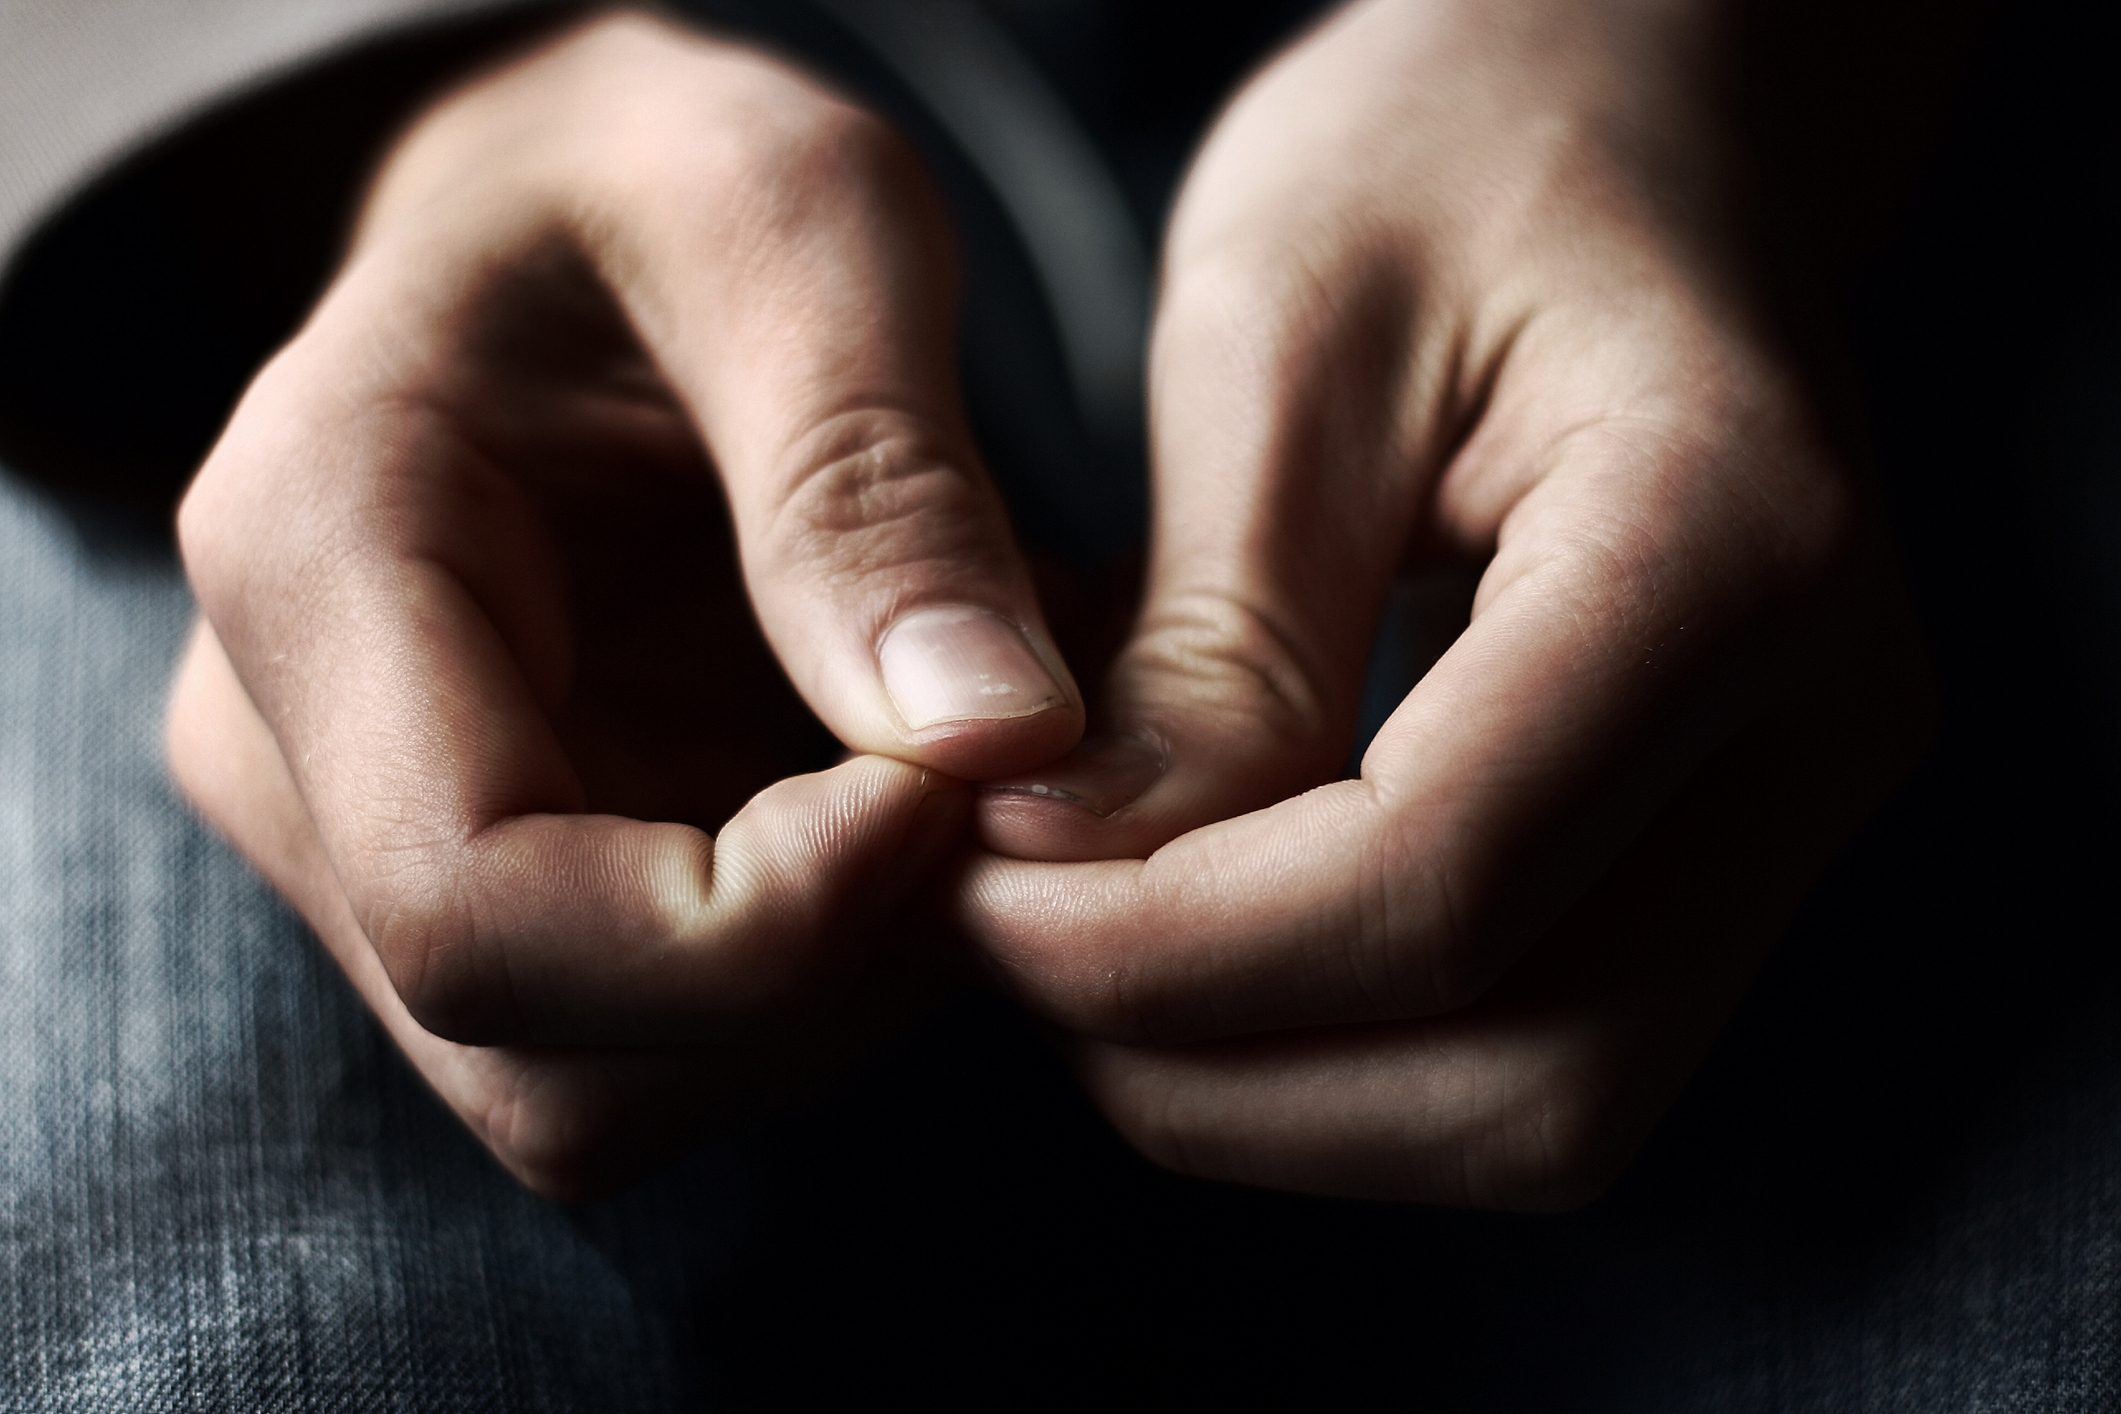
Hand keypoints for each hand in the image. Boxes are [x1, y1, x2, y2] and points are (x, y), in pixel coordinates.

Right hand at [167, 11, 1080, 1194]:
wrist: (577, 210)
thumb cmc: (660, 173)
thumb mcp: (791, 224)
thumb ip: (871, 480)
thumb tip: (998, 748)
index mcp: (315, 566)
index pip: (482, 914)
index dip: (759, 928)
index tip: (956, 789)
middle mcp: (305, 752)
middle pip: (558, 1059)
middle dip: (822, 976)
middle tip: (981, 779)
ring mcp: (391, 836)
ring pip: (627, 1085)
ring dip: (845, 982)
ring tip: (952, 766)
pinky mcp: (511, 873)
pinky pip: (683, 1032)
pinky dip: (839, 960)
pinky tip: (908, 792)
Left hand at [962, 0, 1932, 1206]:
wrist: (1632, 109)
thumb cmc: (1460, 150)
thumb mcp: (1282, 335)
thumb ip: (1205, 641)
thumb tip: (1072, 884)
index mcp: (1727, 553)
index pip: (1435, 886)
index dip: (1168, 952)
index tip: (975, 896)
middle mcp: (1816, 724)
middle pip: (1527, 1080)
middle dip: (1222, 1065)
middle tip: (1018, 944)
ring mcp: (1786, 802)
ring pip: (1541, 1110)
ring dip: (1277, 1085)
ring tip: (1093, 940)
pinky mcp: (1717, 836)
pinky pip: (1536, 1046)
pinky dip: (1340, 1046)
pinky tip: (1199, 930)